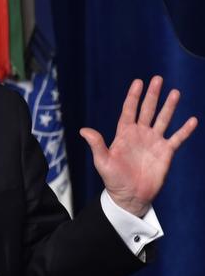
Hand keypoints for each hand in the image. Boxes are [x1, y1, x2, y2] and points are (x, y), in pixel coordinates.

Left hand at [79, 76, 197, 216]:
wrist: (130, 197)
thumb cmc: (113, 179)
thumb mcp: (102, 162)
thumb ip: (96, 145)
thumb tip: (83, 130)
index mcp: (124, 133)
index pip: (129, 110)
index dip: (133, 96)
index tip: (138, 82)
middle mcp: (140, 134)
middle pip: (147, 110)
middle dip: (152, 95)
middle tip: (157, 79)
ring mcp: (154, 142)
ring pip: (163, 119)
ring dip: (169, 107)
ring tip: (175, 92)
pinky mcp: (166, 153)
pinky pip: (177, 138)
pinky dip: (185, 130)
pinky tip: (192, 120)